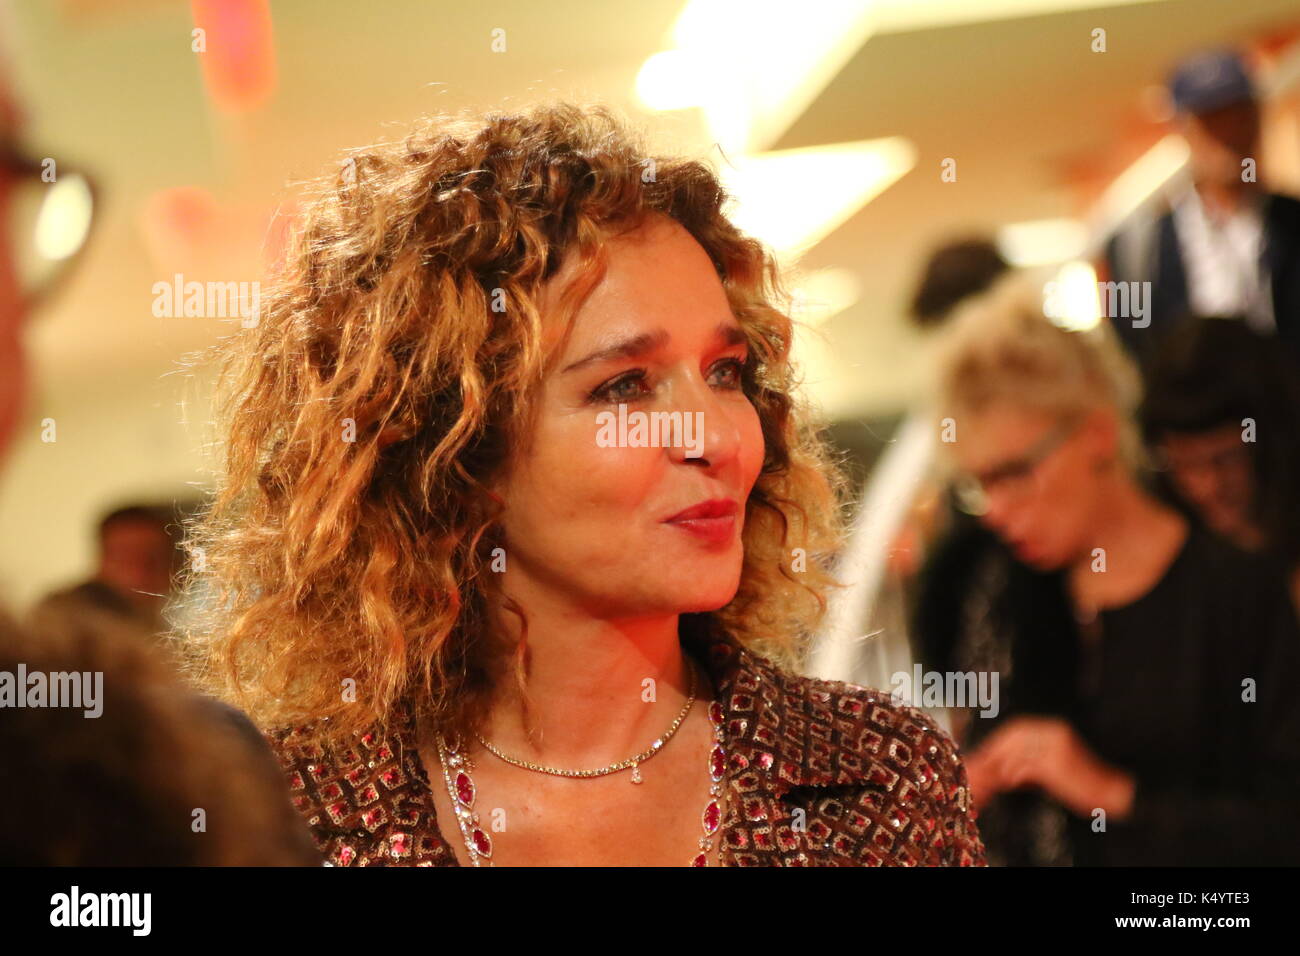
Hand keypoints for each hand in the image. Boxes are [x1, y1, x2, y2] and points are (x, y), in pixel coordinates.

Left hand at [966, 717, 1134, 819]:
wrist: (1114, 792)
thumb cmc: (1084, 784)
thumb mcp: (1055, 767)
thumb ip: (1031, 762)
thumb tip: (1005, 767)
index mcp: (1054, 730)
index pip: (1017, 729)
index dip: (998, 741)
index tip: (983, 753)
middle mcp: (1054, 732)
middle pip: (1014, 735)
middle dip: (995, 749)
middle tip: (981, 763)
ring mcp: (1056, 746)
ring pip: (1018, 749)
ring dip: (1002, 763)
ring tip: (991, 776)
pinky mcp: (1057, 762)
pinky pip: (1029, 765)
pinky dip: (1016, 773)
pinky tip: (1010, 782)